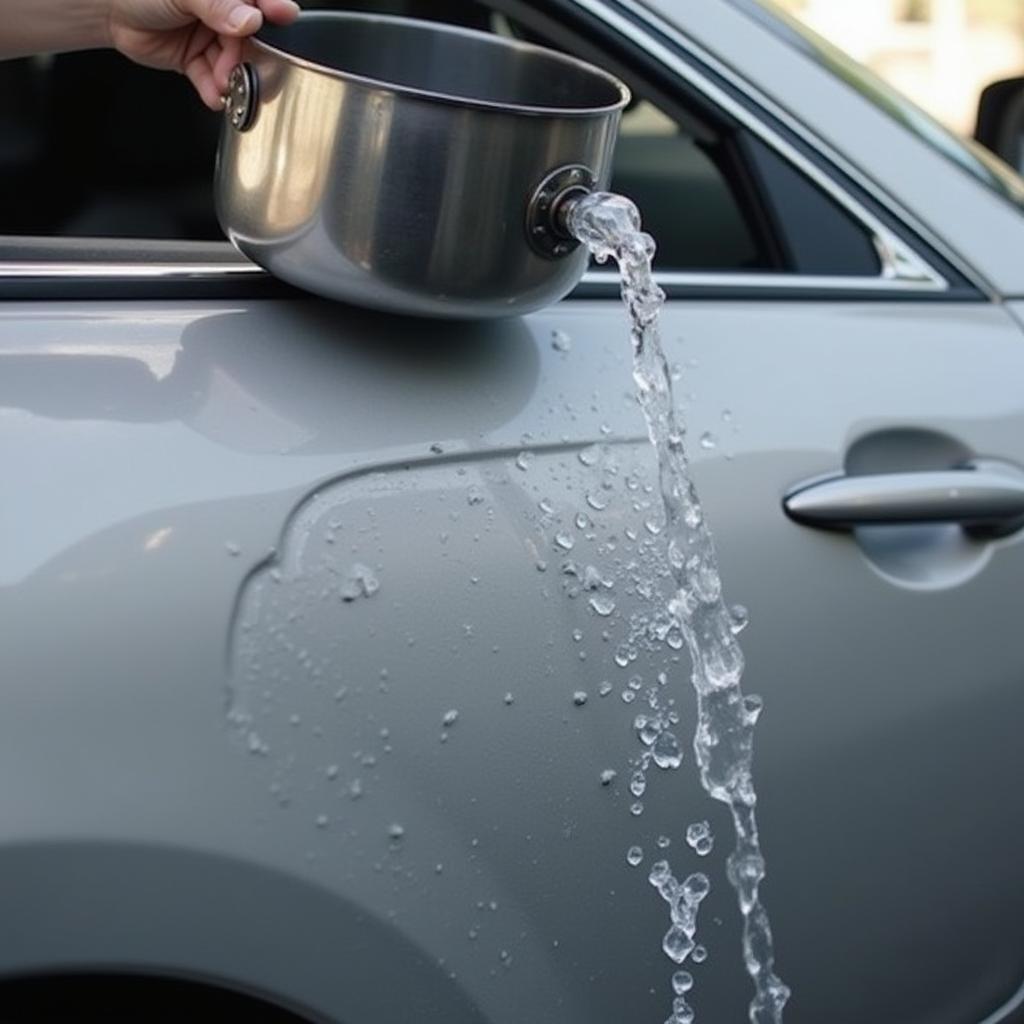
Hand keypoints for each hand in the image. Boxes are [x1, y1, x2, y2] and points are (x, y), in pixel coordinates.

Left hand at [108, 0, 300, 109]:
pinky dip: (215, 91)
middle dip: (247, 58)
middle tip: (243, 70)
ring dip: (232, 79)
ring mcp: (210, 37)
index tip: (285, 18)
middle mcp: (222, 13)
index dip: (274, 10)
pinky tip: (215, 96)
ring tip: (227, 87)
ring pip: (233, 62)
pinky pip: (213, 79)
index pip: (258, 1)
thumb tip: (249, 19)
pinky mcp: (197, 60)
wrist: (105, 9)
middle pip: (250, 39)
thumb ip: (217, 5)